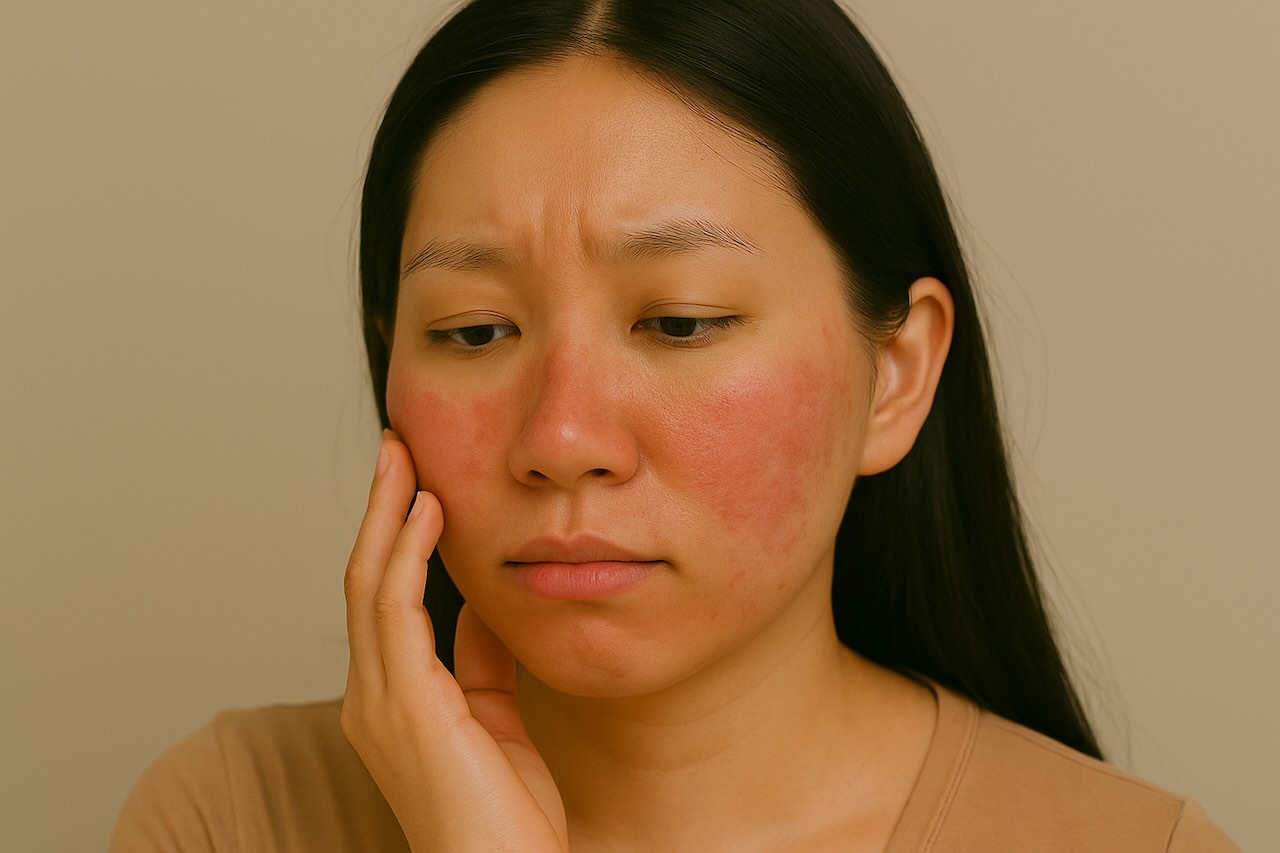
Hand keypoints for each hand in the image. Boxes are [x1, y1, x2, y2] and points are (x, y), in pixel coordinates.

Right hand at [341, 431, 567, 851]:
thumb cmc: (505, 817)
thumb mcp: (496, 718)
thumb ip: (481, 661)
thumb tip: (484, 606)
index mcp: (391, 700)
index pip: (382, 600)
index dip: (394, 538)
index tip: (415, 485)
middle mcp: (370, 697)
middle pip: (364, 578)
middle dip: (381, 509)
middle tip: (396, 447)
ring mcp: (378, 701)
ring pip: (370, 582)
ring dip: (387, 514)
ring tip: (405, 458)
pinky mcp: (404, 704)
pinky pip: (394, 609)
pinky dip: (407, 553)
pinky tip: (427, 511)